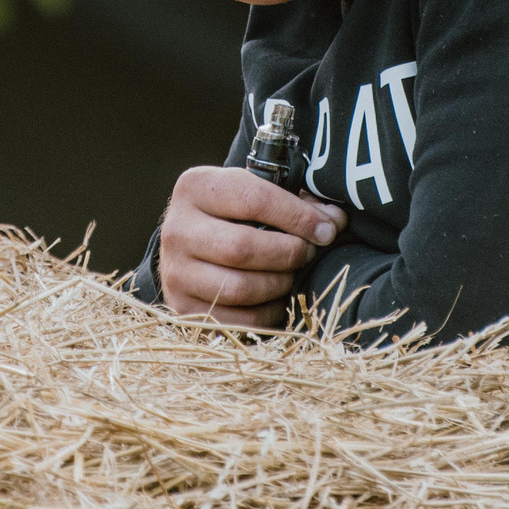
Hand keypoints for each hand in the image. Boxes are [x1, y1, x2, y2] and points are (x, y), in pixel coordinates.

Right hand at [156, 165, 347, 328]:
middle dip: (289, 253)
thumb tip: (334, 222)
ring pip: (240, 287)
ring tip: (292, 274)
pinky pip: (238, 320)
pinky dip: (268, 312)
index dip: (298, 216)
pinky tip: (277, 297)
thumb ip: (294, 203)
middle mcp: (176, 230)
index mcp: (195, 188)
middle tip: (309, 253)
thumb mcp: (253, 194)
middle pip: (243, 248)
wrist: (189, 248)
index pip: (253, 199)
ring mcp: (175, 273)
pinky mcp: (183, 309)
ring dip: (279, 283)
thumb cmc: (232, 215)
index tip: (327, 229)